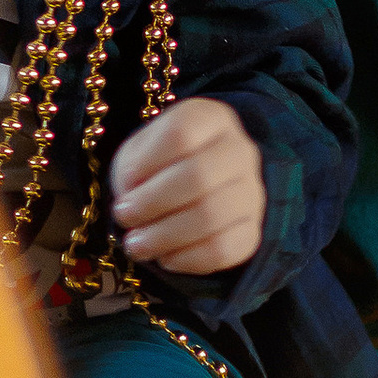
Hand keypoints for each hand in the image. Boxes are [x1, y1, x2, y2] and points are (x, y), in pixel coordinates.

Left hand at [107, 98, 264, 277]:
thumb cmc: (161, 165)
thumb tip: (133, 196)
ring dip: (165, 236)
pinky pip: (224, 250)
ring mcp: (252, 192)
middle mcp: (239, 151)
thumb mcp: (141, 151)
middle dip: (152, 202)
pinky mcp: (253, 231)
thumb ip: (133, 166)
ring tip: (137, 244)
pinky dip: (188, 259)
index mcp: (211, 118)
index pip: (182, 133)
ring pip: (211, 216)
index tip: (125, 183)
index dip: (147, 162)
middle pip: (199, 176)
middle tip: (125, 217)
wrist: (196, 189)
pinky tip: (166, 258)